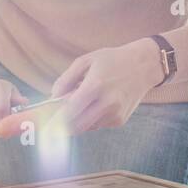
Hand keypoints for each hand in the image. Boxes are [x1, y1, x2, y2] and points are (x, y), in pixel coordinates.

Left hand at [50, 40, 164, 133]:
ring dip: (76, 120)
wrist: (144, 66)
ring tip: (81, 101)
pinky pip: (97, 125)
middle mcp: (106, 104)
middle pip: (76, 125)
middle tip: (52, 121)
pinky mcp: (119, 121)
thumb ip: (65, 79)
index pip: (69, 112)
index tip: (43, 127)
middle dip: (61, 126)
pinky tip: (96, 104)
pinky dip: (90, 118)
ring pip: (85, 127)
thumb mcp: (86, 61)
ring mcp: (114, 114)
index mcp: (95, 86)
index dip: (54, 122)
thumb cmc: (112, 60)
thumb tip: (52, 98)